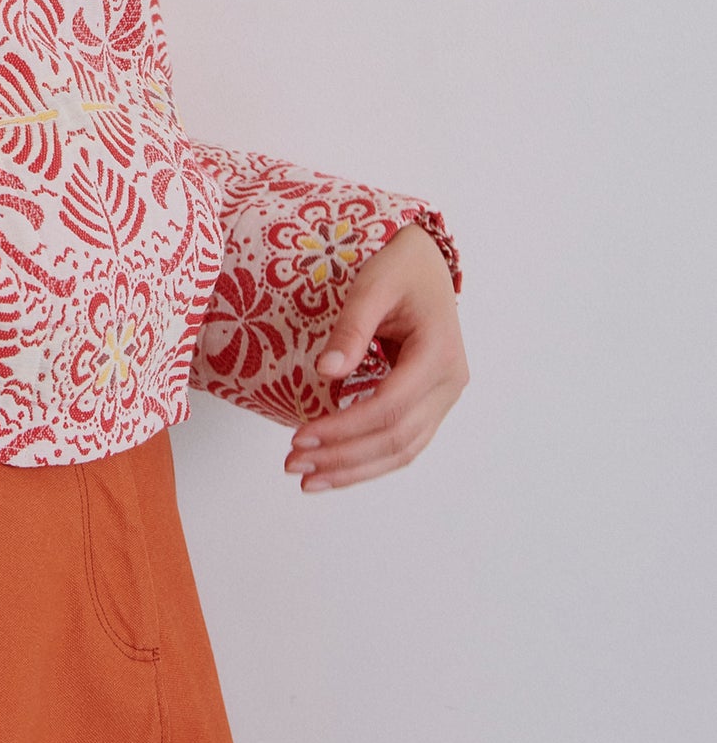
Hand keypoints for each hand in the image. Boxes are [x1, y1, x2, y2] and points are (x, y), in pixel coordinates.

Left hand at [283, 222, 467, 492]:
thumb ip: (351, 328)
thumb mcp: (372, 286)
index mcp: (439, 354)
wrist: (428, 263)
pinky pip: (403, 442)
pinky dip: (369, 461)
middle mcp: (449, 384)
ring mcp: (444, 397)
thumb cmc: (401, 268)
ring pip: (403, 450)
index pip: (389, 406)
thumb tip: (325, 372)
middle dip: (342, 456)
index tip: (300, 437)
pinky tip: (335, 469)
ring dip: (355, 469)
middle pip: (396, 438)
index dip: (344, 427)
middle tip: (293, 464)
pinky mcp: (431, 403)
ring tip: (308, 479)